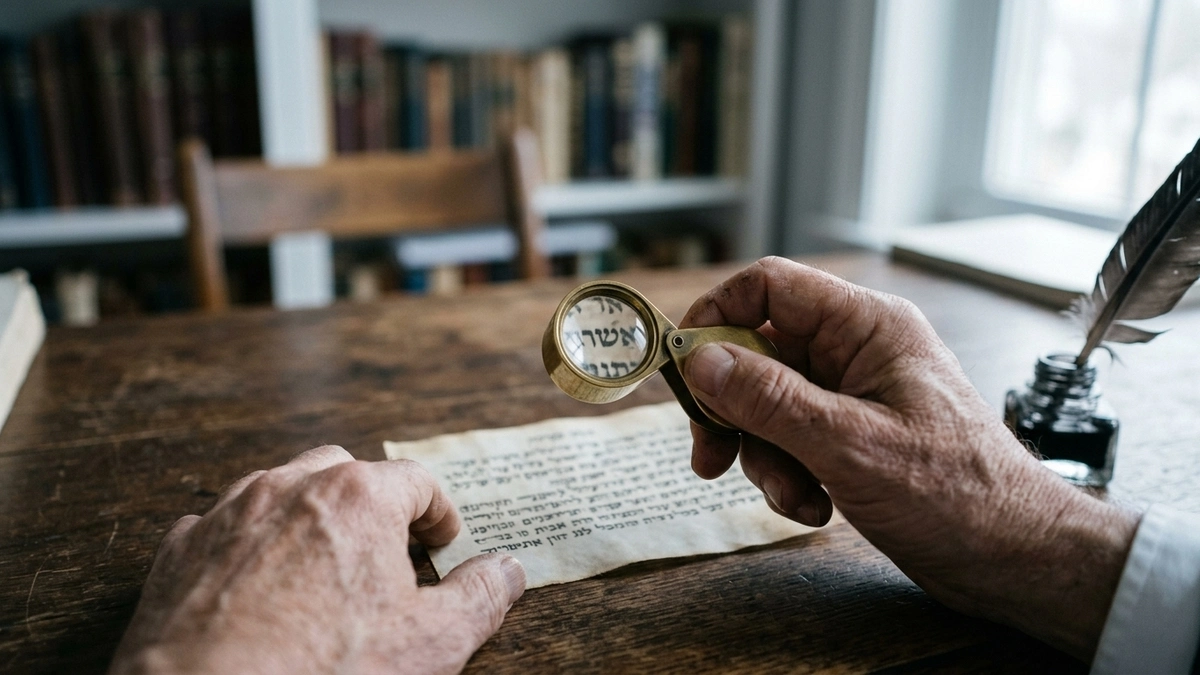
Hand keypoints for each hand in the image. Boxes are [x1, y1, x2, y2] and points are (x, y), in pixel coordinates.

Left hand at [110, 446, 524, 673]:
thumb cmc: (322, 672)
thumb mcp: (431, 642)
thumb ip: (480, 597)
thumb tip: (509, 570)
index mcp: (359, 497)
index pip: (417, 482)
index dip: (438, 513)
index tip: (441, 543)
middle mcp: (291, 486)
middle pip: (346, 470)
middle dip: (372, 503)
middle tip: (387, 551)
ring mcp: (230, 513)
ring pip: (281, 488)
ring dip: (308, 515)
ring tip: (323, 566)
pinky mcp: (181, 549)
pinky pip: (223, 525)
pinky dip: (248, 544)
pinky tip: (258, 587)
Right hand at [678, 257, 1137, 661]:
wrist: (1013, 558)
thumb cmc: (958, 494)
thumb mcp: (849, 444)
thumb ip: (770, 399)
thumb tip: (701, 358)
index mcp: (867, 327)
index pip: (771, 286)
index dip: (717, 315)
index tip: (683, 365)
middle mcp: (856, 351)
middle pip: (757, 353)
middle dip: (732, 409)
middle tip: (711, 455)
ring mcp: (853, 394)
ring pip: (767, 405)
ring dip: (764, 456)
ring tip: (794, 498)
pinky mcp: (851, 435)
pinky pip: (790, 440)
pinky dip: (788, 476)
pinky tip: (815, 508)